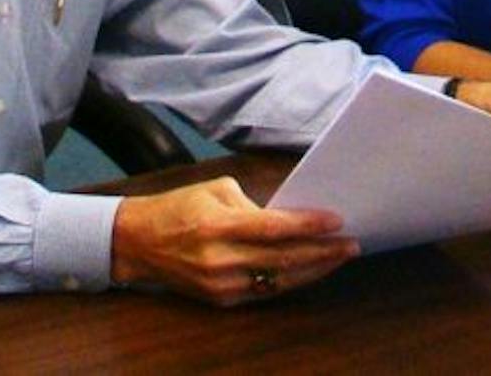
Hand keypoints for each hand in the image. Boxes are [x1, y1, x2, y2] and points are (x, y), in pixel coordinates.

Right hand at [111, 176, 358, 304]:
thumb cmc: (178, 207)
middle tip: (351, 244)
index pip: (275, 228)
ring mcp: (222, 284)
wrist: (138, 242)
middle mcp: (221, 258)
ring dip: (313, 270)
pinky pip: (265, 292)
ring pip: (280, 280)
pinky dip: (290, 281)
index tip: (336, 220)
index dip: (309, 225)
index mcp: (219, 224)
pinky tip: (310, 271)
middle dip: (322, 252)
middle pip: (284, 259)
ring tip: (339, 258)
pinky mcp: (221, 300)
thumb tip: (290, 216)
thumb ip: (253, 204)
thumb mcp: (214, 189)